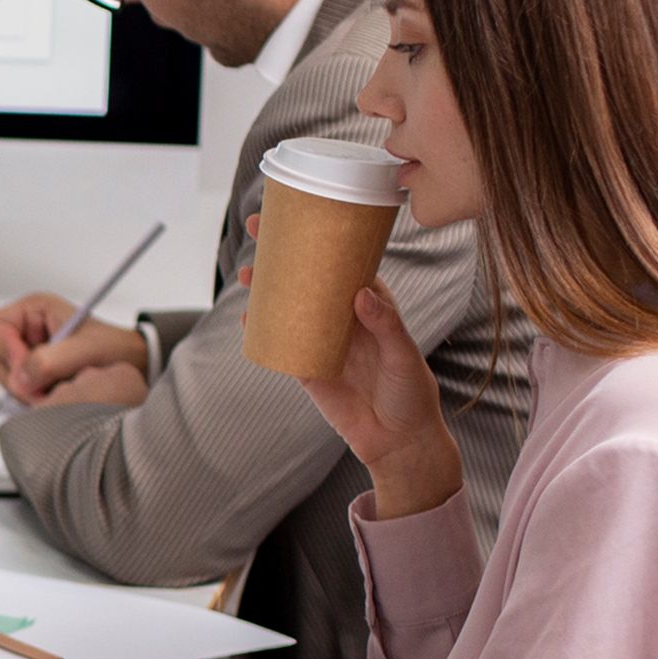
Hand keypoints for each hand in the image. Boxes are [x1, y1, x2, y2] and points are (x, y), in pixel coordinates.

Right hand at [0, 291, 147, 404]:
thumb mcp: (86, 349)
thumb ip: (51, 360)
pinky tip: (55, 394)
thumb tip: (21, 377)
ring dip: (26, 389)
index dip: (6, 349)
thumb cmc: (114, 348)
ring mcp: (27, 354)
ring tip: (56, 390)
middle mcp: (26, 330)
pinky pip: (17, 389)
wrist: (133, 365)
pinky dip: (32, 397)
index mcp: (33, 311)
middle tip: (45, 386)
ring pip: (6, 376)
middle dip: (19, 376)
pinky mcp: (33, 375)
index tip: (27, 367)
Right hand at [234, 215, 460, 518]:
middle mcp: (345, 318)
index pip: (346, 262)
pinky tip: (247, 319)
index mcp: (373, 306)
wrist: (398, 443)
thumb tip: (361, 293)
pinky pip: (280, 344)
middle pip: (310, 277)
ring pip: (290, 306)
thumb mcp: (405, 357)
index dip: (325, 237)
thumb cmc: (412, 396)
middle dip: (284, 253)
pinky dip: (262, 331)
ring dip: (267, 288)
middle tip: (257, 229)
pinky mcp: (306, 368)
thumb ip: (386, 325)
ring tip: (245, 274)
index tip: (305, 215)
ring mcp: (323, 342)